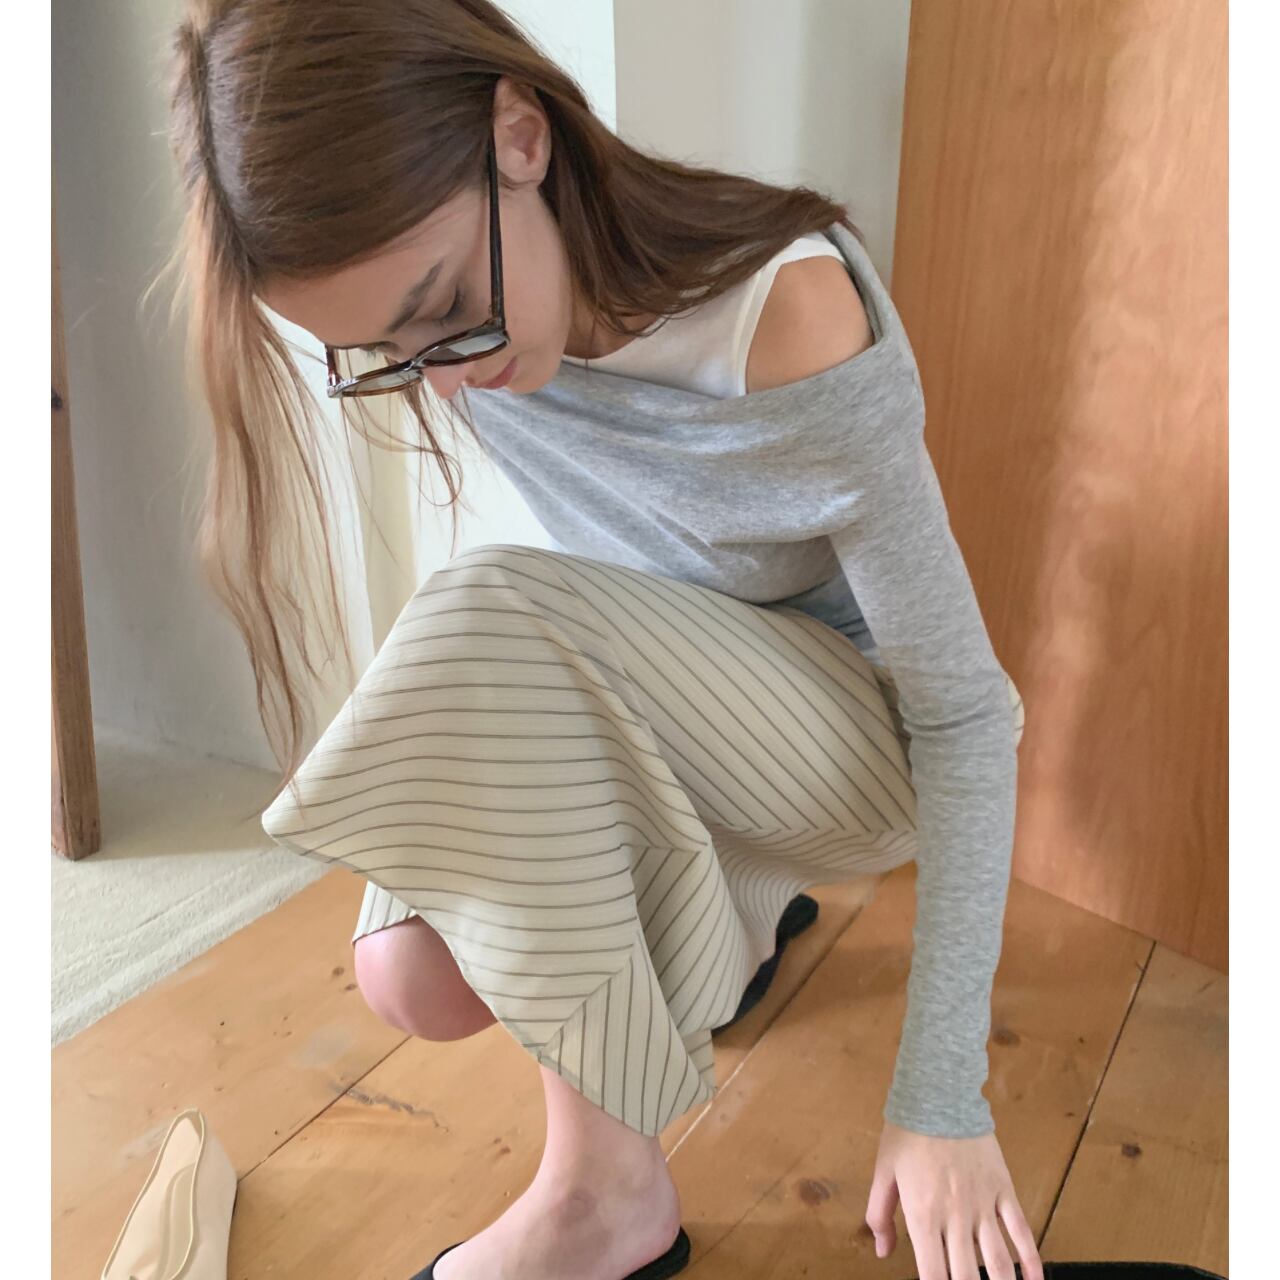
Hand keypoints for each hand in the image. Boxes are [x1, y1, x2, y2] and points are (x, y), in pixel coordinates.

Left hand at [864, 1121, 1042, 1279]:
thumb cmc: (907, 1132)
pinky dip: (1032, 1261)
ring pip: (1000, 1263)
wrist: (938, 1093)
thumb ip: (880, 1216)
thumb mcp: (883, 1172)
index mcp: (923, 1216)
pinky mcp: (1004, 1190)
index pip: (934, 1276)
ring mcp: (984, 1205)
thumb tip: (883, 1253)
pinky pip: (1022, 1232)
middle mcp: (956, 1217)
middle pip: (969, 1277)